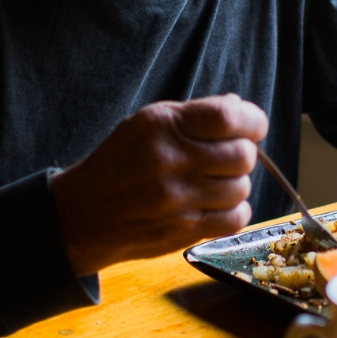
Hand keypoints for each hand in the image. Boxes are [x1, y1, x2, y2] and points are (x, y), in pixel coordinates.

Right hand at [51, 94, 268, 275]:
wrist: (83, 214)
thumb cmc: (122, 161)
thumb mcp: (149, 123)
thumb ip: (196, 114)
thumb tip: (239, 106)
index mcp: (164, 125)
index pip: (229, 117)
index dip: (253, 120)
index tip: (253, 127)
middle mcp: (171, 160)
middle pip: (243, 154)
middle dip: (243, 153)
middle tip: (226, 158)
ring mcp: (177, 199)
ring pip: (242, 187)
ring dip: (235, 184)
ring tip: (213, 182)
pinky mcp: (182, 231)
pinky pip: (236, 218)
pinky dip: (234, 211)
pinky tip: (215, 204)